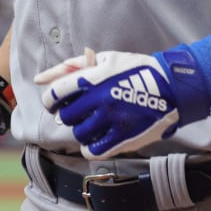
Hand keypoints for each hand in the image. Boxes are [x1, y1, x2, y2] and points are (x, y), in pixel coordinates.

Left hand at [35, 47, 210, 159]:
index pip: (55, 94)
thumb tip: (40, 78)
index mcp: (92, 79)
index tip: (55, 103)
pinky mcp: (123, 138)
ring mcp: (111, 121)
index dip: (50, 101)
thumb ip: (71, 67)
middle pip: (66, 117)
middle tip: (78, 112)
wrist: (171, 87)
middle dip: (68, 115)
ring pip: (79, 134)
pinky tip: (95, 140)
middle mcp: (99, 101)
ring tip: (92, 123)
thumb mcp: (104, 60)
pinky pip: (94, 150)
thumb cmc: (135, 69)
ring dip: (82, 129)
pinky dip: (90, 147)